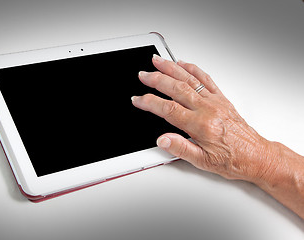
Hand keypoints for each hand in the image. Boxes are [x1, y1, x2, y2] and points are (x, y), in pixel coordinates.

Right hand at [131, 54, 277, 181]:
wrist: (256, 156)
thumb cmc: (233, 160)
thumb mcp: (203, 162)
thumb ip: (181, 148)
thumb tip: (163, 140)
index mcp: (201, 125)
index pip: (168, 109)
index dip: (149, 102)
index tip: (138, 99)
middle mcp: (208, 109)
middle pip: (176, 88)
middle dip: (156, 79)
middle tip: (143, 75)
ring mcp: (215, 102)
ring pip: (189, 79)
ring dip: (171, 68)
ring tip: (158, 60)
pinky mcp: (222, 99)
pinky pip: (206, 79)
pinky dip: (193, 69)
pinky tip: (183, 64)